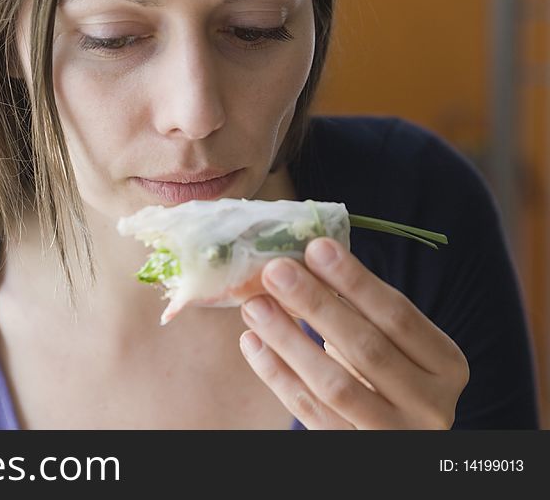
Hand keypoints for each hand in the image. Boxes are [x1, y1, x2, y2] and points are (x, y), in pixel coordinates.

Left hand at [238, 237, 468, 428]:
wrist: (398, 437)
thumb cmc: (392, 377)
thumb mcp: (395, 345)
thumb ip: (362, 311)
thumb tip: (303, 260)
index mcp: (446, 365)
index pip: (399, 315)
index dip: (356, 281)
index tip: (316, 247)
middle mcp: (430, 404)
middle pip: (366, 348)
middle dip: (317, 304)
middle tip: (276, 270)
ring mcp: (393, 434)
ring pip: (334, 384)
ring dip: (288, 339)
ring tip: (255, 304)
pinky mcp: (354, 451)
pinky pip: (309, 411)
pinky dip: (277, 375)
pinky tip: (252, 342)